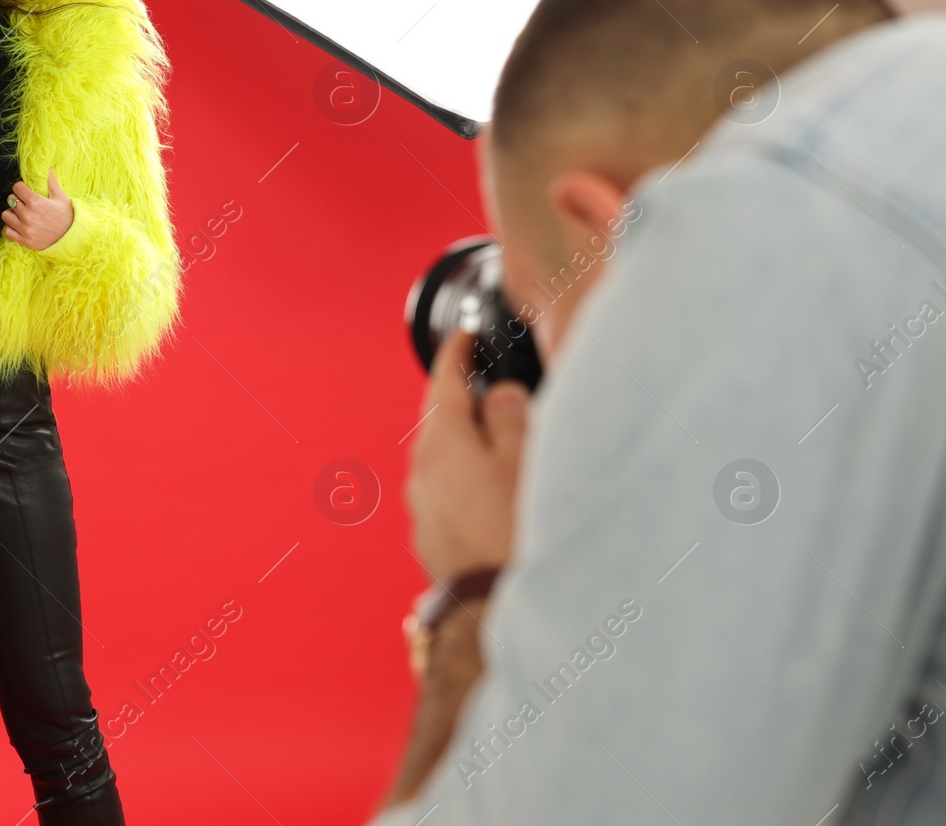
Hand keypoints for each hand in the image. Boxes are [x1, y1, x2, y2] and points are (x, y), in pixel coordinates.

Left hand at [3, 168, 74, 250]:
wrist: (73, 237)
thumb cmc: (67, 215)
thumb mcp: (60, 197)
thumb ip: (51, 181)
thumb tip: (48, 166)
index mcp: (36, 202)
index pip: (17, 188)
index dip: (21, 188)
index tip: (26, 192)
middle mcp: (28, 215)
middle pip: (10, 200)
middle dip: (17, 200)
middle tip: (25, 204)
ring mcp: (25, 229)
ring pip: (6, 215)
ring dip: (12, 214)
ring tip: (22, 216)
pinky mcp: (25, 241)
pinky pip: (7, 231)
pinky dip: (11, 229)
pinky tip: (20, 227)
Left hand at [405, 328, 530, 584]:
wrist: (494, 611)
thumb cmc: (513, 533)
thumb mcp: (524, 460)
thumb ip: (510, 417)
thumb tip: (498, 394)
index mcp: (441, 444)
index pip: (443, 383)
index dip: (456, 353)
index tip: (464, 335)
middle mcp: (422, 473)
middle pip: (439, 420)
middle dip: (460, 396)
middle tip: (481, 376)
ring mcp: (423, 508)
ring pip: (443, 458)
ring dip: (466, 441)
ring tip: (498, 435)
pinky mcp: (433, 538)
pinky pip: (448, 492)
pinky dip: (467, 477)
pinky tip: (492, 488)